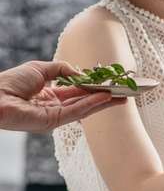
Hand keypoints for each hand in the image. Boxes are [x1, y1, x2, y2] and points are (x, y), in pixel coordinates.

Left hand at [0, 61, 126, 132]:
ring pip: (84, 108)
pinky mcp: (52, 122)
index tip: (111, 84)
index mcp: (49, 95)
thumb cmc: (12, 81)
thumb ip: (64, 70)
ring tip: (122, 97)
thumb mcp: (42, 68)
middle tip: (125, 94)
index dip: (94, 87)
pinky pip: (76, 112)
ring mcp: (54, 116)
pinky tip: (105, 97)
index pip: (77, 92)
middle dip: (105, 98)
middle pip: (85, 101)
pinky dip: (92, 104)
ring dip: (104, 102)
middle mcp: (54, 107)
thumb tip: (83, 76)